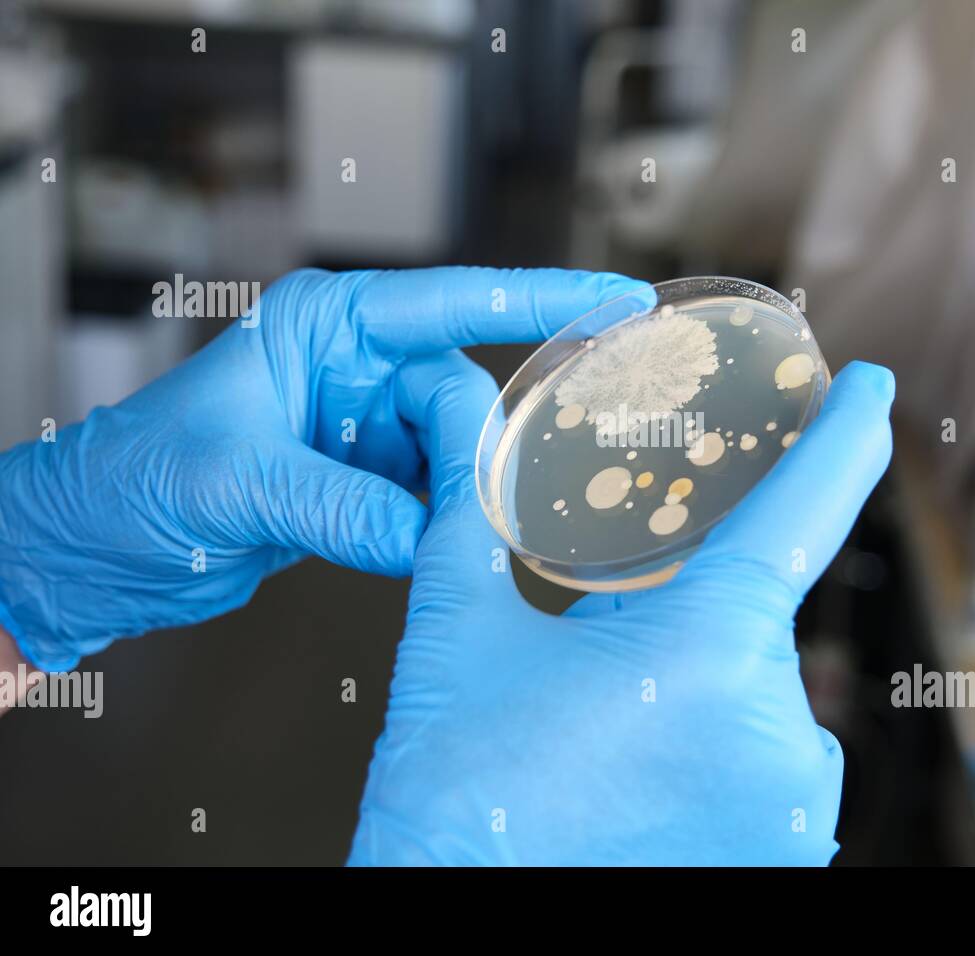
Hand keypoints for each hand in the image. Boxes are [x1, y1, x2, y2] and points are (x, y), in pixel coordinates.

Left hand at [0, 267, 645, 670]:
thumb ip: (339, 507)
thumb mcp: (232, 482)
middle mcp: (356, 369)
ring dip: (454, 501)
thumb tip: (429, 541)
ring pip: (457, 456)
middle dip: (470, 454)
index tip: (618, 303)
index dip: (543, 300)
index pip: (454, 302)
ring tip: (432, 537)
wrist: (95, 549)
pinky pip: (434, 503)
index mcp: (326, 326)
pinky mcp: (368, 487)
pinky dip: (437, 533)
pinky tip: (424, 553)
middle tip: (466, 511)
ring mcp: (367, 430)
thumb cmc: (132, 481)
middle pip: (462, 397)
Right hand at [349, 357, 894, 864]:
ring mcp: (797, 808)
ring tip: (614, 743)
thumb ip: (472, 506)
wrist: (440, 915)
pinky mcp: (792, 858)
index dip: (843, 435)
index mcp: (708, 650)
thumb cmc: (455, 798)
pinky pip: (772, 766)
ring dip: (703, 695)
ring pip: (759, 696)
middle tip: (605, 677)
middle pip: (752, 621)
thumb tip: (455, 410)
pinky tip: (647, 775)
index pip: (802, 508)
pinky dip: (721, 752)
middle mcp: (780, 731)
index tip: (872, 388)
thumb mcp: (460, 633)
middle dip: (688, 626)